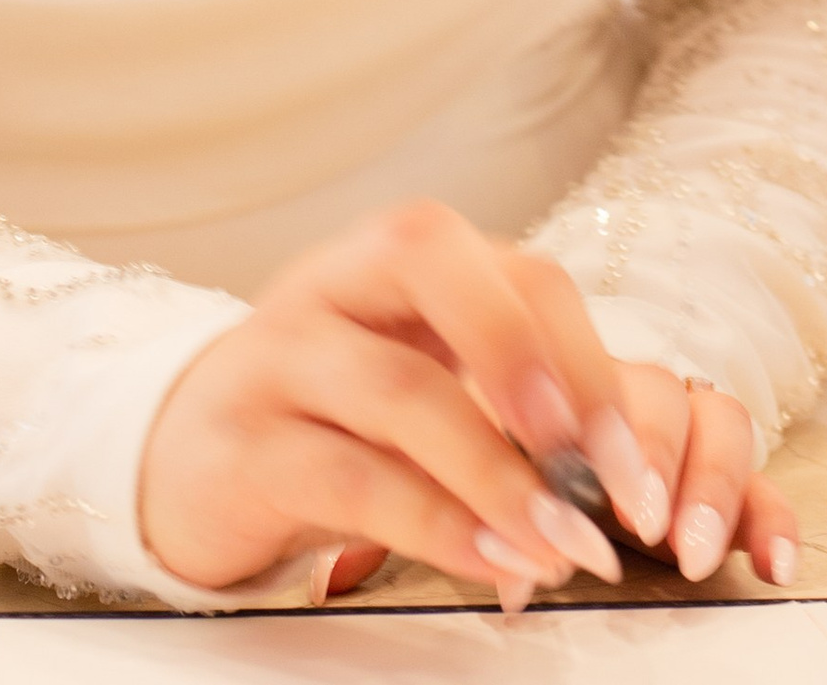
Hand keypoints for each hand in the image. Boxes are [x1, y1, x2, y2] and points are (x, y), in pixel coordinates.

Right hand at [138, 198, 797, 600]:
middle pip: (435, 265)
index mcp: (404, 261)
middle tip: (602, 477)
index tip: (642, 469)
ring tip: (563, 547)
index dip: (591, 364)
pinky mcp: (245, 446)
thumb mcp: (424, 386)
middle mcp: (338, 283)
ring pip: (400, 387)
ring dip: (498, 475)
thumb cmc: (333, 418)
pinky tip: (490, 564)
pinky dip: (434, 523)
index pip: (519, 272)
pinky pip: (350, 475)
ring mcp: (282, 357)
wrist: (184, 455)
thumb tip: (616, 482)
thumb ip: (507, 407)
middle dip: (535, 366)